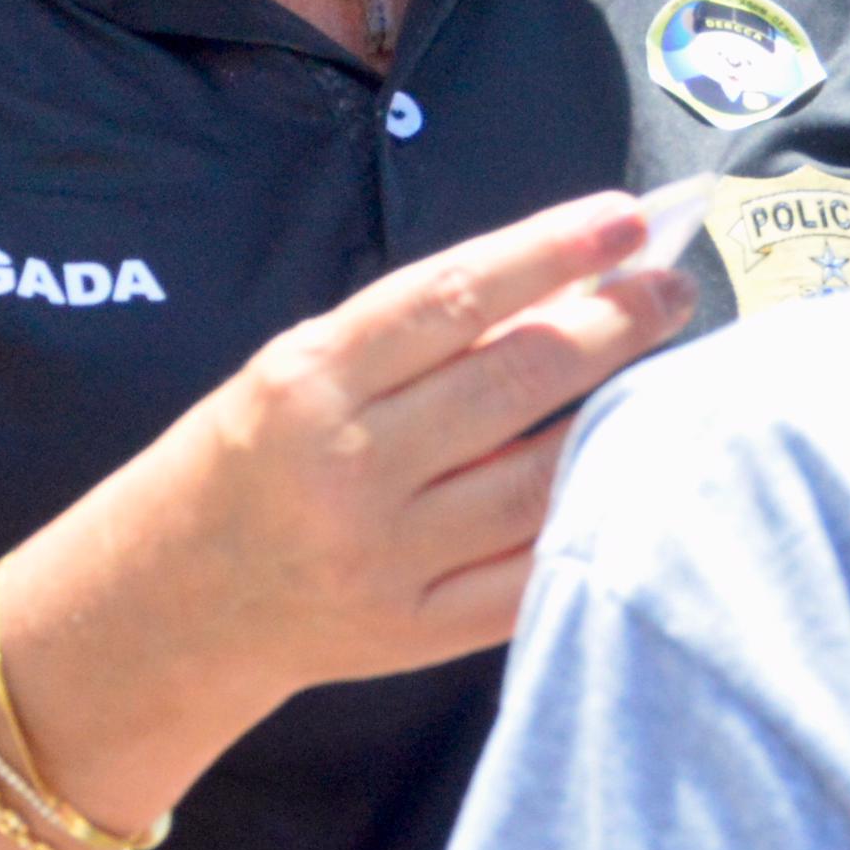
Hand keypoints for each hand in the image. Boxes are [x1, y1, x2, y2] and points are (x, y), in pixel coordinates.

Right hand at [102, 193, 690, 716]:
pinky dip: (592, 518)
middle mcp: (349, 467)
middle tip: (674, 286)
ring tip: (676, 370)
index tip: (626, 219)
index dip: (550, 252)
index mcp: (311, 380)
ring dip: (622, 417)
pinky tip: (636, 474)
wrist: (173, 602)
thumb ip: (415, 338)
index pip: (452, 298)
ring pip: (538, 479)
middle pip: (510, 383)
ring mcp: (387, 557)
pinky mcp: (419, 631)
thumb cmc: (253, 458)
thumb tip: (561, 285)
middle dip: (611, 325)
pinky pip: (531, 573)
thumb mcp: (301, 370)